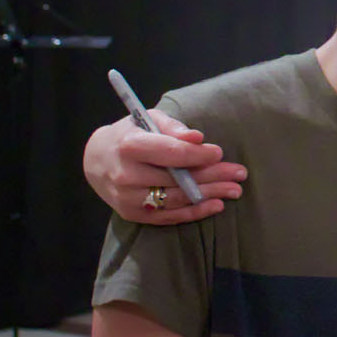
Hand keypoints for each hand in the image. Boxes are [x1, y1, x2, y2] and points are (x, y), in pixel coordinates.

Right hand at [83, 111, 245, 224]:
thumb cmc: (130, 135)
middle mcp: (127, 175)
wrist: (97, 161)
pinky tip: (216, 205)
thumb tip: (198, 138)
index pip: (171, 153)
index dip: (198, 155)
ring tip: (234, 190)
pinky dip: (195, 213)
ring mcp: (129, 198)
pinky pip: (169, 217)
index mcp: (130, 146)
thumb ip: (173, 127)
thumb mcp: (148, 120)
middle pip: (178, 179)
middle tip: (239, 173)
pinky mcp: (133, 214)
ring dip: (210, 195)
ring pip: (177, 200)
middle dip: (213, 176)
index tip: (219, 152)